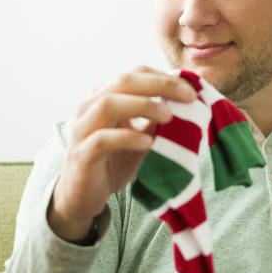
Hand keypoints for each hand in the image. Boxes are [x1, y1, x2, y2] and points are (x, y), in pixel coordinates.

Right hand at [49, 67, 196, 241]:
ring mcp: (82, 130)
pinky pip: (102, 139)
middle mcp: (89, 107)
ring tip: (169, 116)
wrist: (83, 197)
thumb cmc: (112, 163)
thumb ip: (155, 121)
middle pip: (123, 82)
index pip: (133, 75)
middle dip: (159, 85)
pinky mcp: (81, 154)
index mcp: (103, 98)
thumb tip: (186, 106)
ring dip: (142, 106)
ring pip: (108, 104)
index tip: (190, 90)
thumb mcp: (139, 137)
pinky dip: (127, 137)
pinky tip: (147, 142)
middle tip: (188, 97)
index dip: (162, 78)